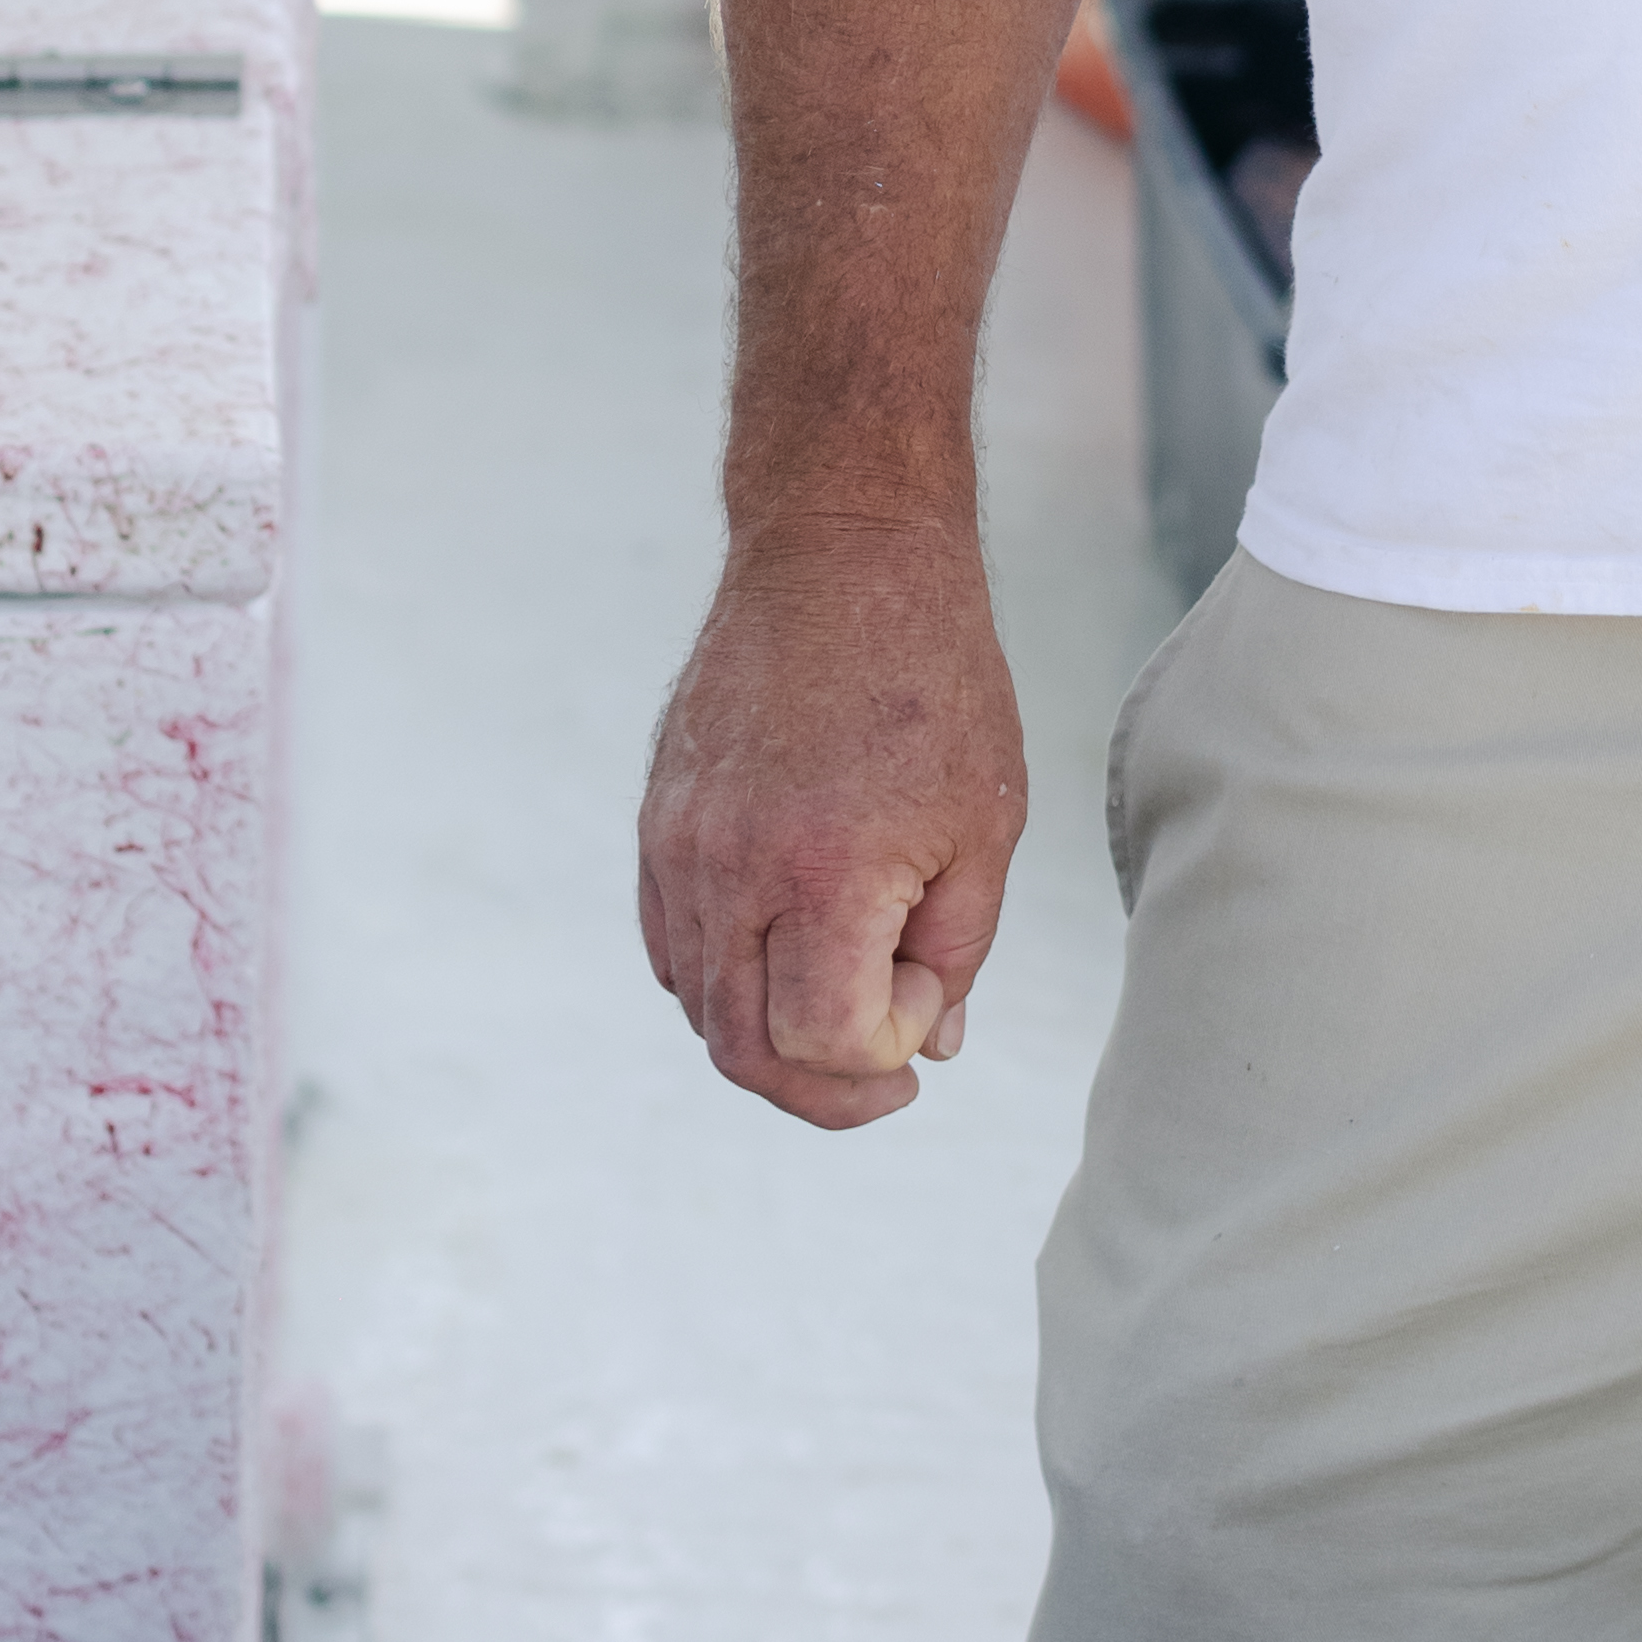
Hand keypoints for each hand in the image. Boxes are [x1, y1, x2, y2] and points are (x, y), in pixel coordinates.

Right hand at [637, 504, 1026, 1130]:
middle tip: (886, 1072)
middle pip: (745, 1050)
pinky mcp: (658, 823)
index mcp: (823, 872)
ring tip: (848, 998)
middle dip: (824, 1087)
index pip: (823, 1041)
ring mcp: (681, 846)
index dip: (883, 1055)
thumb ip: (955, 950)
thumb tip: (929, 1043)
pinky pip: (674, 947)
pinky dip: (727, 980)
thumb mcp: (983, 822)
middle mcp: (732, 869)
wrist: (840, 554)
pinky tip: (791, 951)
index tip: (927, 999)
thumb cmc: (933, 680)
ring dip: (773, 1035)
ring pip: (702, 1006)